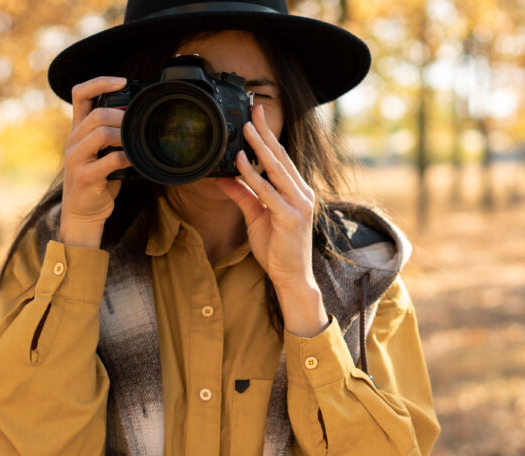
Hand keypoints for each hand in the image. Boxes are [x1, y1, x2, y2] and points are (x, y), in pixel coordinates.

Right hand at [60, 76, 132, 247]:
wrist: (83, 214)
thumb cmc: (98, 181)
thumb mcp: (101, 153)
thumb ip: (112, 135)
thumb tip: (138, 118)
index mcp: (77, 131)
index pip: (79, 94)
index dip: (100, 82)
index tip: (123, 81)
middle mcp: (73, 141)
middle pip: (96, 114)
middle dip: (122, 115)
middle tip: (137, 123)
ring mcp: (76, 159)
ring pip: (101, 133)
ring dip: (124, 135)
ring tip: (135, 142)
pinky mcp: (85, 177)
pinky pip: (110, 160)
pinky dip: (127, 158)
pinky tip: (134, 161)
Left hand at [216, 104, 327, 335]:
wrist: (291, 276)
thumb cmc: (277, 249)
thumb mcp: (255, 217)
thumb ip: (242, 195)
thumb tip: (222, 178)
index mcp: (296, 191)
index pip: (281, 159)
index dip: (269, 137)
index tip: (257, 117)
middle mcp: (301, 193)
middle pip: (281, 157)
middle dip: (266, 132)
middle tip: (254, 110)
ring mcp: (298, 204)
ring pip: (276, 169)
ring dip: (260, 146)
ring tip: (246, 128)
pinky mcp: (290, 216)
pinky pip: (268, 191)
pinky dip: (253, 175)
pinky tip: (241, 161)